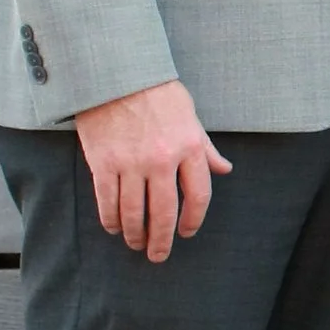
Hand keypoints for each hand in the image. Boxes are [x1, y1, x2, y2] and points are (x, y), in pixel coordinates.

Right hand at [74, 79, 231, 263]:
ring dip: (135, 234)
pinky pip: (108, 201)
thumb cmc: (158, 93)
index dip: (193, 220)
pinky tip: (114, 227)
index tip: (187, 232)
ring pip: (133, 212)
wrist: (117, 74)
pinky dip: (111, 219)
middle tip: (158, 255)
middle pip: (164, 212)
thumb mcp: (191, 117)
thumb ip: (206, 148)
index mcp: (189, 147)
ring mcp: (131, 163)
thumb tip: (225, 169)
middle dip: (161, 239)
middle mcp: (162, 159)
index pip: (198, 195)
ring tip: (135, 244)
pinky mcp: (103, 163)